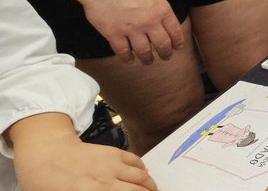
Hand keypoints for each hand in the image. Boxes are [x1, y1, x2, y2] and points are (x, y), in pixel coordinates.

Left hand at [11, 114, 157, 189]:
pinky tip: (142, 175)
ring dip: (150, 185)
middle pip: (140, 190)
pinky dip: (143, 169)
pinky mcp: (113, 152)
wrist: (44, 154)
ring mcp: (113, 164)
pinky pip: (137, 161)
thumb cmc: (47, 182)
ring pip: (142, 176)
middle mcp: (108, 179)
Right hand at [77, 0, 183, 63]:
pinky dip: (127, 58)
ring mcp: (132, 30)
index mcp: (161, 9)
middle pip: (162, 44)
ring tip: (148, 61)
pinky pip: (123, 52)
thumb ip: (159, 9)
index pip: (175, 31)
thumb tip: (163, 23)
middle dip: (166, 53)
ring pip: (144, 51)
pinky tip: (129, 60)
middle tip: (166, 57)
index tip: (177, 47)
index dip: (177, 42)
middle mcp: (149, 22)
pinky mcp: (114, 35)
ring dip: (147, 59)